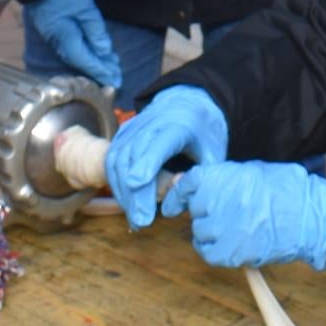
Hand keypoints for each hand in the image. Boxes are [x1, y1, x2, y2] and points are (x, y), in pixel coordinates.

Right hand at [24, 0, 122, 90]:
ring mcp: (51, 37)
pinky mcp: (50, 31)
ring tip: (107, 68)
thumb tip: (104, 53)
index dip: (101, 71)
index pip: (86, 60)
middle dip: (98, 70)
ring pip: (73, 56)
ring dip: (91, 63)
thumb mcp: (86, 8)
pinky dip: (82, 55)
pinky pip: (68, 49)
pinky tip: (90, 55)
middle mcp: (56, 42)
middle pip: (79, 62)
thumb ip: (95, 31)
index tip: (115, 80)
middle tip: (115, 78)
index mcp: (65, 37)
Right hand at [107, 86, 229, 226]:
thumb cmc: (203, 135)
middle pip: (135, 156)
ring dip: (125, 192)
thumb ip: (195, 180)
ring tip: (136, 219)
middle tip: (142, 221)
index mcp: (179, 124)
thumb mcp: (212, 156)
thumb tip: (172, 207)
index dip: (148, 161)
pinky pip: (113, 160)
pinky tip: (129, 205)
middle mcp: (151, 122)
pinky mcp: (122, 135)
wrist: (187, 104)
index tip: (137, 182)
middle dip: (136, 191)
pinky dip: (118, 185)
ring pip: (119, 160)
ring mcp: (133, 127)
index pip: (160, 142)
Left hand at [160, 161, 325, 271]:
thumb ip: (219, 178)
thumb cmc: (285, 190)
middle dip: (204, 212)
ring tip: (232, 228)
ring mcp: (220, 229)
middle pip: (194, 210)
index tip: (174, 204)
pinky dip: (213, 249)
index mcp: (220, 177)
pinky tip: (228, 244)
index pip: (186, 185)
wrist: (308, 217)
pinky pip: (207, 253)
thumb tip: (187, 183)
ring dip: (210, 231)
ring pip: (199, 232)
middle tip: (224, 213)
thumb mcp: (251, 172)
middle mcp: (215, 202)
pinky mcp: (229, 253)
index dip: (178, 195)